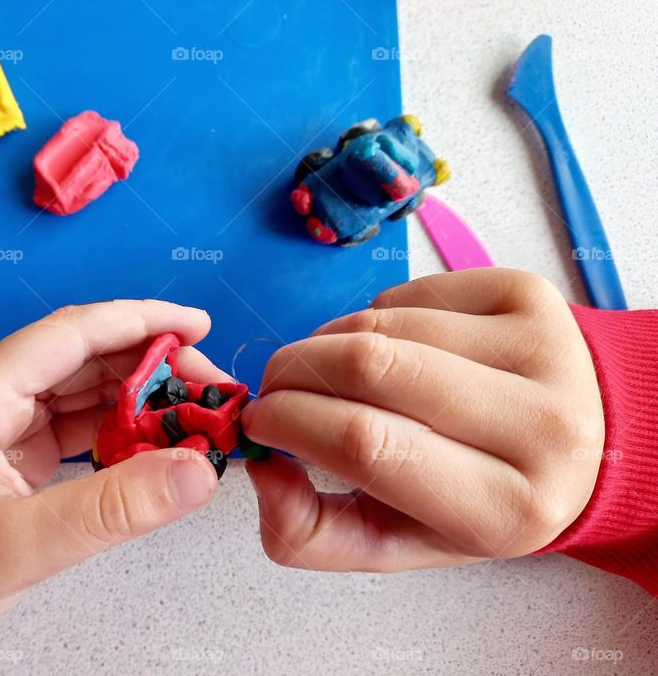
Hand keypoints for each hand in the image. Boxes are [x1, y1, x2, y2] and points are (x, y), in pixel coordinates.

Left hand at [0, 301, 223, 668]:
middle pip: (84, 357)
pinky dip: (123, 434)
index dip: (138, 321)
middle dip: (152, 365)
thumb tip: (196, 471)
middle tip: (212, 388)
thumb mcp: (17, 547)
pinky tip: (158, 446)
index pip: (69, 334)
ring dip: (142, 400)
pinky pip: (80, 428)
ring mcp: (2, 426)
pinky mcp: (15, 456)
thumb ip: (111, 509)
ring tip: (195, 417)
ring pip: (86, 392)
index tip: (197, 324)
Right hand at [243, 269, 604, 571]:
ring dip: (328, 342)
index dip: (292, 422)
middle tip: (275, 388)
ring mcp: (544, 346)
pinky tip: (389, 348)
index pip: (369, 444)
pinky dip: (374, 315)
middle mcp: (542, 426)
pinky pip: (412, 291)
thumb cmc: (474, 498)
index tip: (259, 422)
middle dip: (296, 370)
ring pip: (386, 321)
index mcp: (508, 509)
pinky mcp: (531, 293)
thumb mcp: (395, 542)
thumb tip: (260, 468)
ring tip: (328, 372)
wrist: (575, 446)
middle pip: (373, 367)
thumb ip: (310, 533)